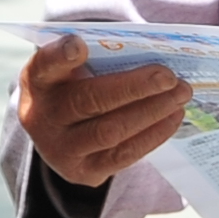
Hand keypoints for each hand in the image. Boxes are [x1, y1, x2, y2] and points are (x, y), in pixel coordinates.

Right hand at [15, 33, 192, 187]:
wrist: (60, 135)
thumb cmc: (74, 88)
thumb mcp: (72, 68)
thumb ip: (97, 55)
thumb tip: (148, 51)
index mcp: (38, 81)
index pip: (44, 65)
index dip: (59, 56)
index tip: (79, 45)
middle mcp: (42, 118)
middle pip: (88, 101)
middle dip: (134, 88)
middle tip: (169, 76)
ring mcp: (61, 151)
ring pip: (110, 131)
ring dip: (152, 111)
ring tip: (181, 94)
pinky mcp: (84, 172)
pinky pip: (124, 154)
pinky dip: (154, 134)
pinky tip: (173, 116)